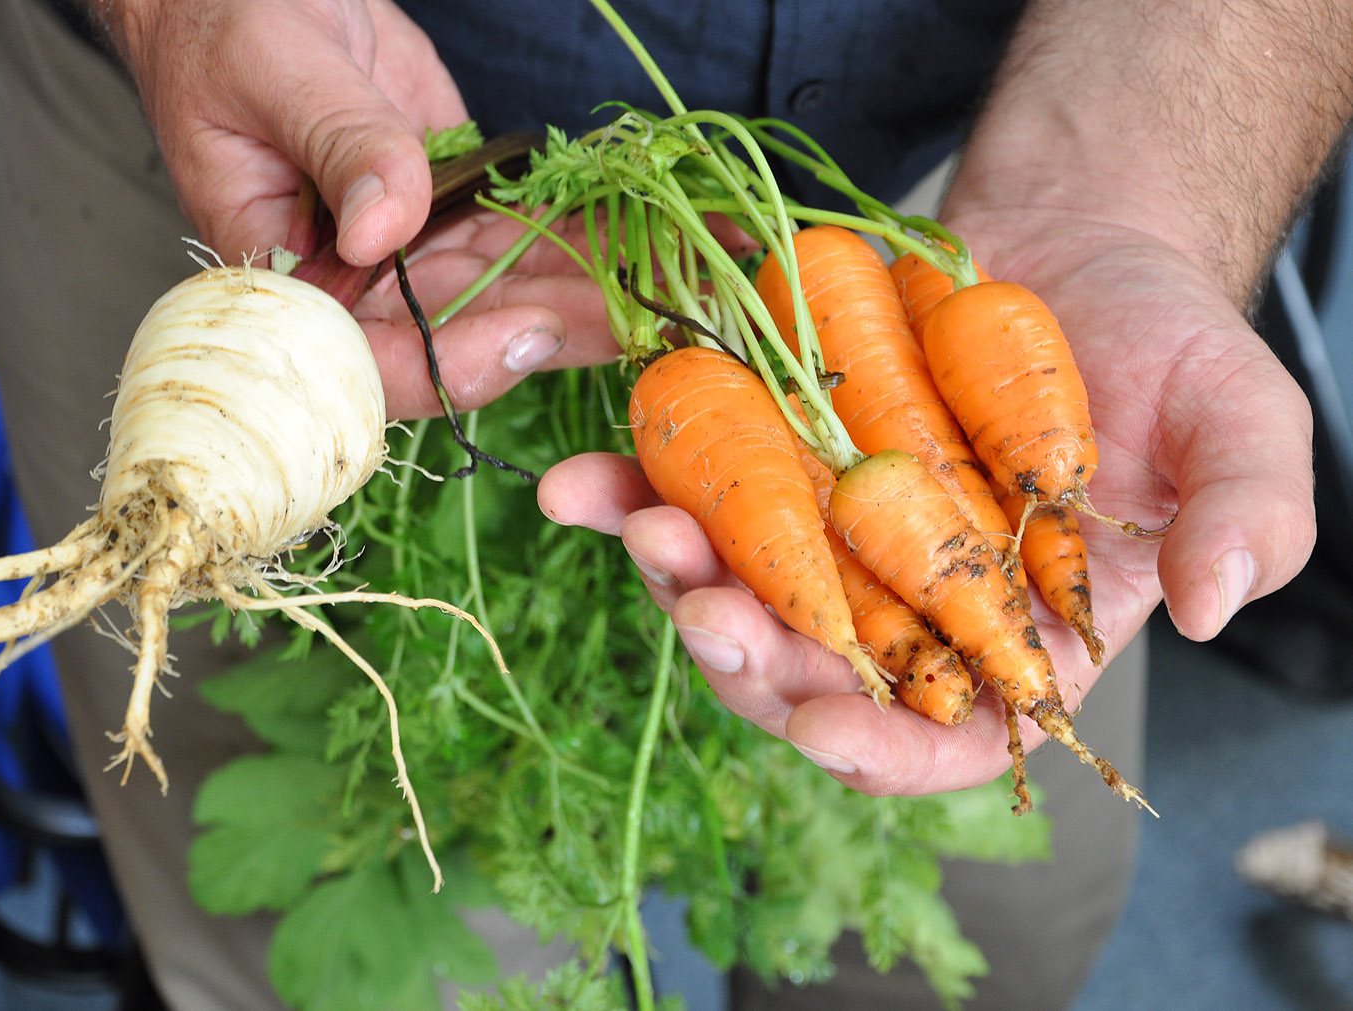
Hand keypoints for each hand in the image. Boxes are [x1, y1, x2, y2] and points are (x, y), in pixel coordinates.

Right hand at [108, 0, 618, 418]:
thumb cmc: (223, 28)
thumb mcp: (271, 73)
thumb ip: (338, 143)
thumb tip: (384, 226)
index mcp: (287, 281)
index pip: (368, 360)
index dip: (448, 363)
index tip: (526, 330)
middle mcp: (360, 286)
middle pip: (466, 336)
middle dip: (563, 328)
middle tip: (651, 315)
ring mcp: (416, 252)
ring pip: (513, 291)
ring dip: (600, 288)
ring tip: (688, 278)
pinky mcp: (458, 210)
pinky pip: (527, 235)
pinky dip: (591, 235)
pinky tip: (661, 235)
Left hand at [536, 210, 1314, 797]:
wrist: (1070, 245)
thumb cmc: (1161, 345)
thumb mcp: (1236, 421)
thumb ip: (1244, 517)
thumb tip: (1207, 607)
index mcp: (1012, 640)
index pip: (944, 735)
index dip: (885, 750)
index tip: (829, 730)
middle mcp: (903, 607)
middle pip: (811, 677)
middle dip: (753, 663)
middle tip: (711, 617)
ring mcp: (825, 539)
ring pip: (734, 595)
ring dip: (676, 582)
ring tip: (642, 530)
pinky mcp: (767, 467)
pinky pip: (689, 497)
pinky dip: (627, 497)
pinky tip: (577, 489)